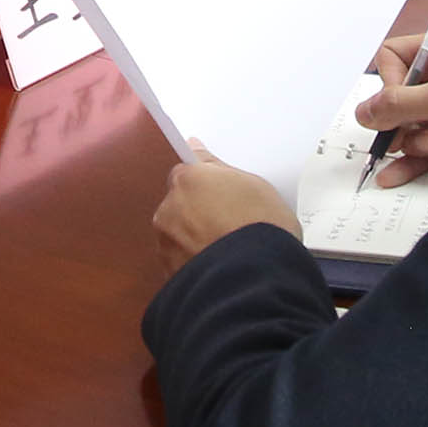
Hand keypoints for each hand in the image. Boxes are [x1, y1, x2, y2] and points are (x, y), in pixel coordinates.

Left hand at [153, 149, 297, 269]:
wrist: (256, 278)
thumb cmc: (262, 226)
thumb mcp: (254, 185)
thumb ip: (218, 168)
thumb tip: (194, 147)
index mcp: (187, 180)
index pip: (188, 174)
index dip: (205, 186)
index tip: (220, 196)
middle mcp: (168, 209)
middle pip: (179, 205)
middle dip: (198, 213)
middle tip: (230, 225)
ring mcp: (166, 244)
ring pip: (177, 235)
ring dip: (193, 240)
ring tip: (226, 251)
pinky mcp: (168, 273)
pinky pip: (181, 262)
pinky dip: (194, 263)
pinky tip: (218, 269)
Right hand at [356, 24, 427, 185]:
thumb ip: (397, 105)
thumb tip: (362, 112)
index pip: (395, 57)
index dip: (389, 80)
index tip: (397, 100)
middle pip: (400, 99)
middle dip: (402, 120)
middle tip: (413, 131)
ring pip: (411, 126)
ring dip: (413, 141)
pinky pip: (425, 149)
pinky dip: (411, 162)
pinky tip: (393, 175)